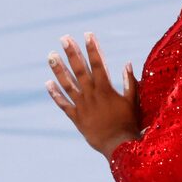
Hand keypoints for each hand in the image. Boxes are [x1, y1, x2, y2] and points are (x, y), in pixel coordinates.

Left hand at [46, 32, 139, 157]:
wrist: (118, 146)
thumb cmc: (128, 124)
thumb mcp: (132, 102)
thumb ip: (130, 83)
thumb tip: (127, 64)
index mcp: (105, 90)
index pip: (98, 64)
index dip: (92, 48)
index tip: (88, 34)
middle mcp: (91, 95)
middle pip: (79, 70)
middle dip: (72, 53)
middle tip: (64, 38)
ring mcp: (82, 107)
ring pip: (68, 85)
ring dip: (59, 69)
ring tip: (51, 56)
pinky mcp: (77, 119)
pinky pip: (64, 105)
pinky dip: (56, 95)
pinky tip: (48, 83)